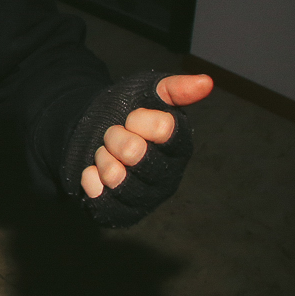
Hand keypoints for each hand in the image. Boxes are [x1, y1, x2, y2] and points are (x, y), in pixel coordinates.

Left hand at [80, 73, 211, 198]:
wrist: (88, 131)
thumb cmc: (125, 110)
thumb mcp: (148, 91)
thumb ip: (175, 89)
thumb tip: (206, 82)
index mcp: (179, 147)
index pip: (164, 129)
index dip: (140, 119)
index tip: (131, 116)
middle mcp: (167, 176)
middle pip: (135, 153)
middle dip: (115, 137)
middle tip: (113, 134)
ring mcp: (145, 198)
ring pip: (117, 179)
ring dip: (102, 158)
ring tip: (104, 152)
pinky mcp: (121, 213)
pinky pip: (102, 201)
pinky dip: (91, 181)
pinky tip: (93, 171)